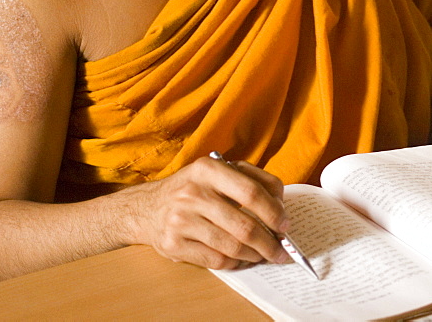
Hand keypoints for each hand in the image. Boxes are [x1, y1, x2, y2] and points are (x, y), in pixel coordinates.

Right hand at [131, 155, 291, 269]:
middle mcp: (193, 193)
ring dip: (256, 255)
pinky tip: (243, 259)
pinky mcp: (174, 244)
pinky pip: (216, 260)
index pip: (252, 192)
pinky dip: (236, 263)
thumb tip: (280, 204)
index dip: (274, 211)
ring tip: (265, 255)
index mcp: (208, 169)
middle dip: (270, 242)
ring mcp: (181, 220)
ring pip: (232, 246)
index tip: (285, 223)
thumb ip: (250, 179)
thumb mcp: (216, 171)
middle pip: (245, 225)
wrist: (146, 208)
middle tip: (281, 249)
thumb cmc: (191, 189)